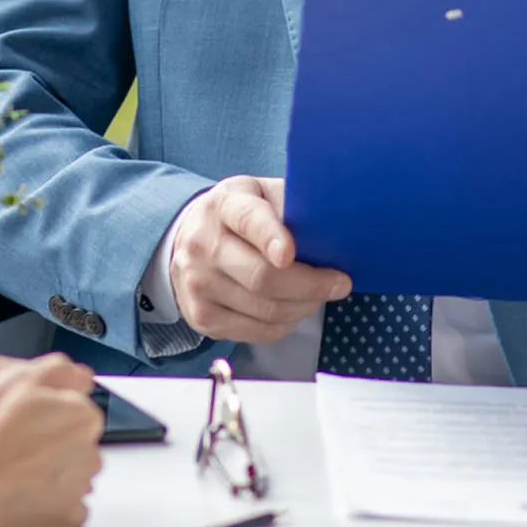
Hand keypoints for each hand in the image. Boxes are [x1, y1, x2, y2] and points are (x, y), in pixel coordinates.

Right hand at [166, 175, 351, 345]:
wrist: (187, 241)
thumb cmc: (239, 216)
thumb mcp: (262, 194)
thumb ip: (291, 207)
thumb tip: (335, 232)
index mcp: (224, 205)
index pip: (248, 220)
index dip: (270, 237)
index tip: (289, 253)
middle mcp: (203, 245)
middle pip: (262, 277)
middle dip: (310, 286)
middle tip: (339, 284)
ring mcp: (199, 285)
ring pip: (265, 310)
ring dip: (303, 307)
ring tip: (316, 296)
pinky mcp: (202, 318)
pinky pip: (257, 332)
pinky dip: (284, 324)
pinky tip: (291, 309)